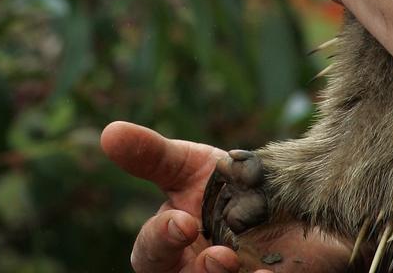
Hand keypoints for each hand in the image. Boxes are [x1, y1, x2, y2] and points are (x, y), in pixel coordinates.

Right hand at [101, 121, 351, 272]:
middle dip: (196, 272)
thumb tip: (109, 132)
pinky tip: (269, 271)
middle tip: (218, 256)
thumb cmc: (221, 184)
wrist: (284, 198)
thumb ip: (151, 155)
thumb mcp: (187, 164)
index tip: (183, 222)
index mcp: (168, 242)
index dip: (162, 238)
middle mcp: (192, 268)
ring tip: (235, 260)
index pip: (151, 251)